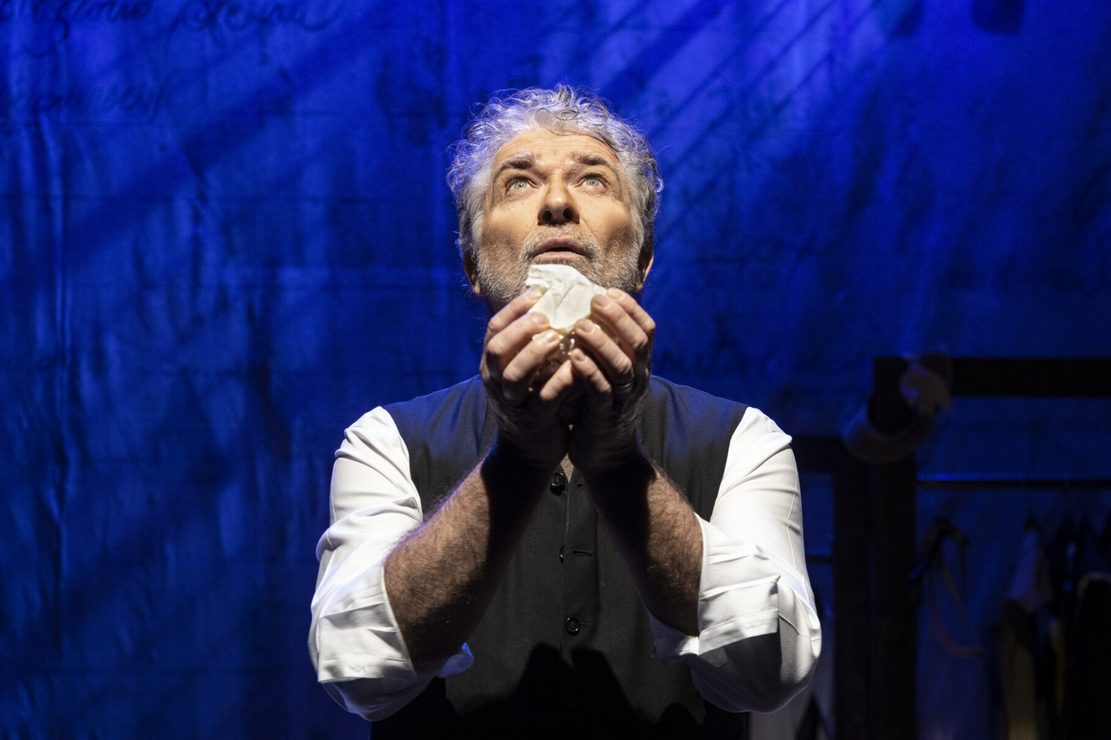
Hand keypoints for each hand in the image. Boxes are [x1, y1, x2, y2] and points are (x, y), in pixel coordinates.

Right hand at [480, 289, 575, 469]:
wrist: (527, 451)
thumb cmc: (532, 399)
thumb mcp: (526, 369)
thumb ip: (532, 342)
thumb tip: (556, 301)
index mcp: (493, 364)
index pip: (495, 328)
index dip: (515, 308)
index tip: (540, 291)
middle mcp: (496, 381)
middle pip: (497, 348)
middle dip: (520, 328)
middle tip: (545, 315)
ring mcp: (511, 402)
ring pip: (514, 375)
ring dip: (534, 353)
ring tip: (555, 338)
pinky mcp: (532, 421)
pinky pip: (544, 399)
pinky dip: (559, 382)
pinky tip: (575, 368)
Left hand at [565, 289, 654, 473]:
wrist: (605, 453)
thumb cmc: (600, 403)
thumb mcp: (608, 371)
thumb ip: (605, 345)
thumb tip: (587, 307)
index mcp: (641, 364)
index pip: (646, 328)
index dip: (629, 308)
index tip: (607, 290)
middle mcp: (638, 378)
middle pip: (638, 342)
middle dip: (617, 318)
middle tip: (594, 300)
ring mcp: (625, 398)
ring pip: (622, 366)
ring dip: (602, 343)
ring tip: (580, 327)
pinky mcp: (606, 416)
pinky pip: (602, 392)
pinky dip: (589, 373)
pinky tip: (574, 358)